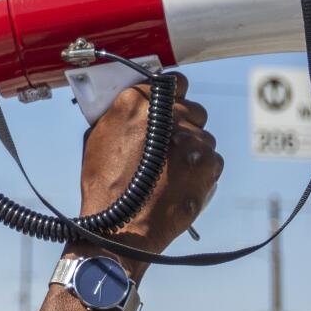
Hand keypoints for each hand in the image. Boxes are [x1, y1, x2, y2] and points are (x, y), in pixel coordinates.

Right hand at [79, 73, 221, 262]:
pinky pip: (211, 158)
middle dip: (183, 124)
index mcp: (138, 101)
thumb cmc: (105, 187)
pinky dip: (200, 169)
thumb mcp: (99, 139)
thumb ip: (124, 115)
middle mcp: (170, 114)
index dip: (172, 95)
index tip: (169, 107)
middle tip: (168, 146)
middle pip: (192, 108)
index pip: (172, 81)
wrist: (123, 229)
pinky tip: (180, 183)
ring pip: (202, 135)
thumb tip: (138, 108)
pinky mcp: (210, 162)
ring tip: (171, 171)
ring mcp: (194, 138)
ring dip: (191, 149)